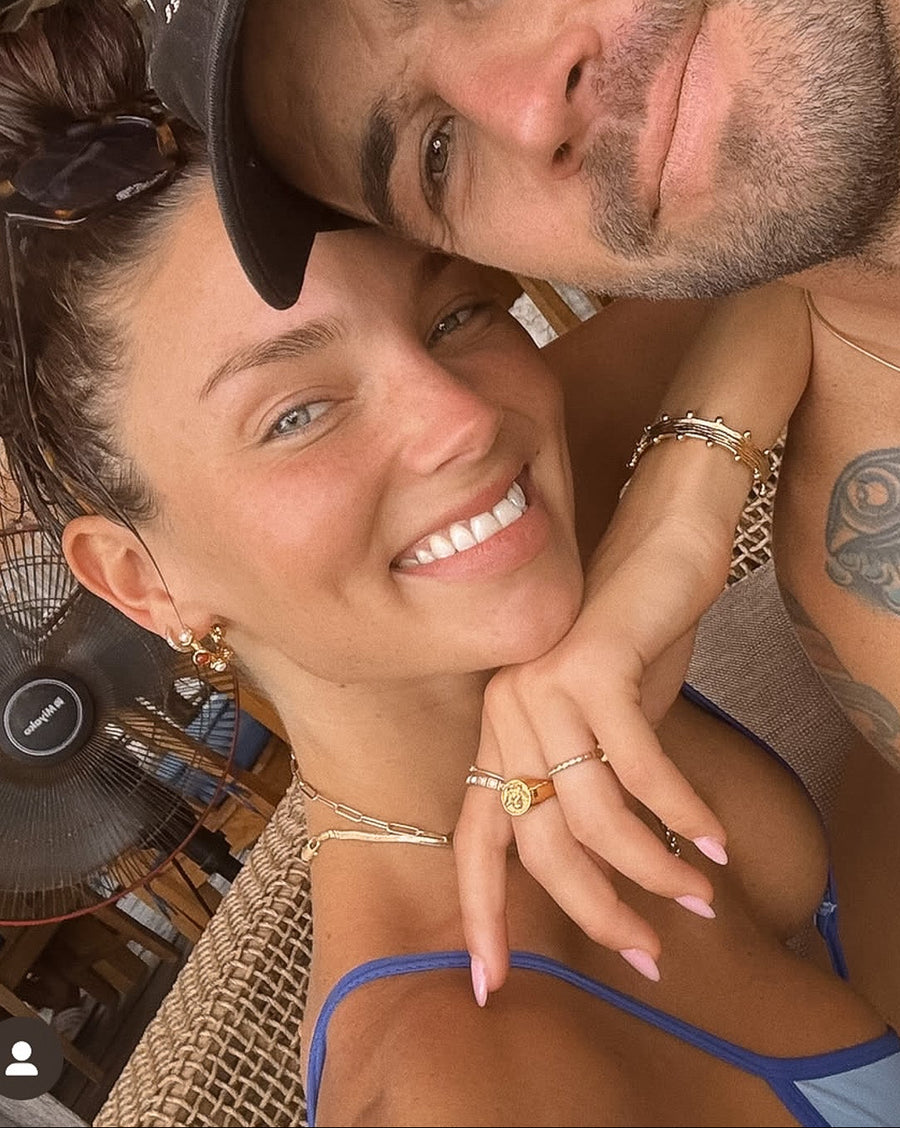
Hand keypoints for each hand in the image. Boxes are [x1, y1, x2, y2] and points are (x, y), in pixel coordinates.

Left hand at [454, 483, 734, 1000]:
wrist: (658, 548)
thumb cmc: (630, 644)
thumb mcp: (600, 729)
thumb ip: (590, 789)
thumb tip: (611, 875)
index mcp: (499, 735)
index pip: (476, 842)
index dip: (482, 915)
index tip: (492, 986)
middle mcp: (506, 715)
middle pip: (539, 845)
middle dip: (596, 911)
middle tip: (648, 956)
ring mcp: (541, 689)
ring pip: (591, 816)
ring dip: (653, 869)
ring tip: (700, 897)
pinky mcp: (591, 667)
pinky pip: (640, 769)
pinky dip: (683, 813)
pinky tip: (716, 841)